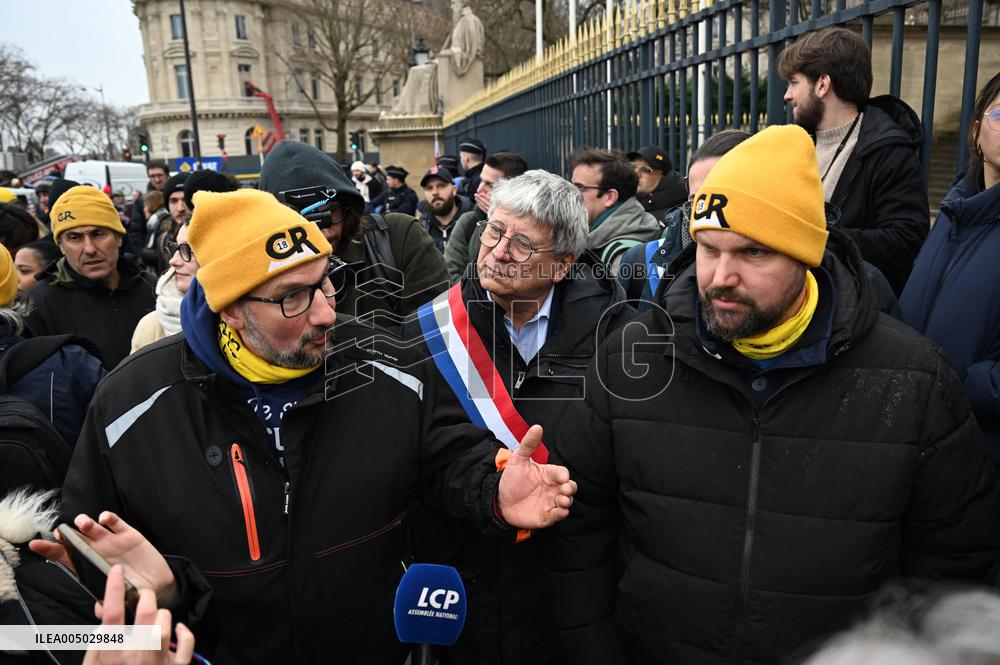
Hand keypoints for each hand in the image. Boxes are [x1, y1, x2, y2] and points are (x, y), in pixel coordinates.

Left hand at [30, 512, 177, 605]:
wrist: (157, 584)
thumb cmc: (132, 591)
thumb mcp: (119, 600)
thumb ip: (108, 603)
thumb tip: (99, 611)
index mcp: (89, 567)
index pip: (65, 557)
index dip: (50, 550)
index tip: (35, 544)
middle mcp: (97, 551)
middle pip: (76, 539)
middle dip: (65, 533)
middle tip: (60, 532)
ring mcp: (112, 541)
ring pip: (93, 528)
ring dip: (85, 523)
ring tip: (83, 524)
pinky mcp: (129, 534)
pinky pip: (116, 523)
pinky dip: (109, 518)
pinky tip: (104, 519)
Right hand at [82, 566, 194, 664]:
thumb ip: (97, 645)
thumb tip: (105, 621)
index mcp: (112, 655)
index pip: (112, 615)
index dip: (114, 589)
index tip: (117, 571)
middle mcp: (136, 656)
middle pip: (146, 613)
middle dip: (145, 597)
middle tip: (143, 594)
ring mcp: (157, 662)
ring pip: (165, 625)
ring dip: (161, 616)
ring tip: (155, 617)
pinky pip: (186, 645)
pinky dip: (184, 633)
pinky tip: (178, 628)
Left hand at [497, 425, 576, 528]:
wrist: (499, 500)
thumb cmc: (512, 479)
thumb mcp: (518, 460)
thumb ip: (528, 444)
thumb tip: (537, 427)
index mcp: (549, 474)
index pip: (562, 473)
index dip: (564, 475)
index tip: (562, 477)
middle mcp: (553, 489)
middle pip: (570, 488)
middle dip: (570, 489)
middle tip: (565, 489)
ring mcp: (550, 503)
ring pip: (566, 503)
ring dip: (566, 502)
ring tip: (561, 500)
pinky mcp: (546, 517)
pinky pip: (557, 517)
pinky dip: (560, 515)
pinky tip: (558, 511)